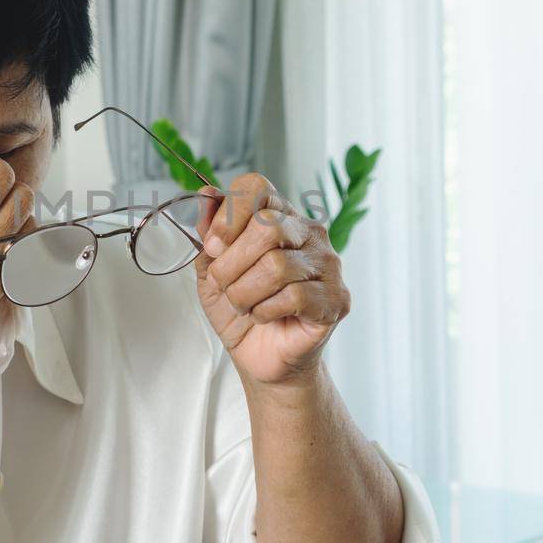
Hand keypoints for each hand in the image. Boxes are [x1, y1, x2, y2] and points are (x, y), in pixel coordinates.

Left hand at [193, 173, 349, 385]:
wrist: (261, 356)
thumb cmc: (239, 307)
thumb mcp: (210, 269)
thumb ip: (208, 233)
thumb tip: (205, 196)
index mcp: (277, 214)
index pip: (256, 186)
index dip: (228, 214)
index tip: (212, 246)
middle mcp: (307, 231)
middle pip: (266, 226)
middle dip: (231, 263)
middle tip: (224, 285)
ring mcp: (327, 263)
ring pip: (276, 266)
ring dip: (245, 293)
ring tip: (243, 305)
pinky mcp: (336, 297)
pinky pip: (293, 296)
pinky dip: (265, 311)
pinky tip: (264, 316)